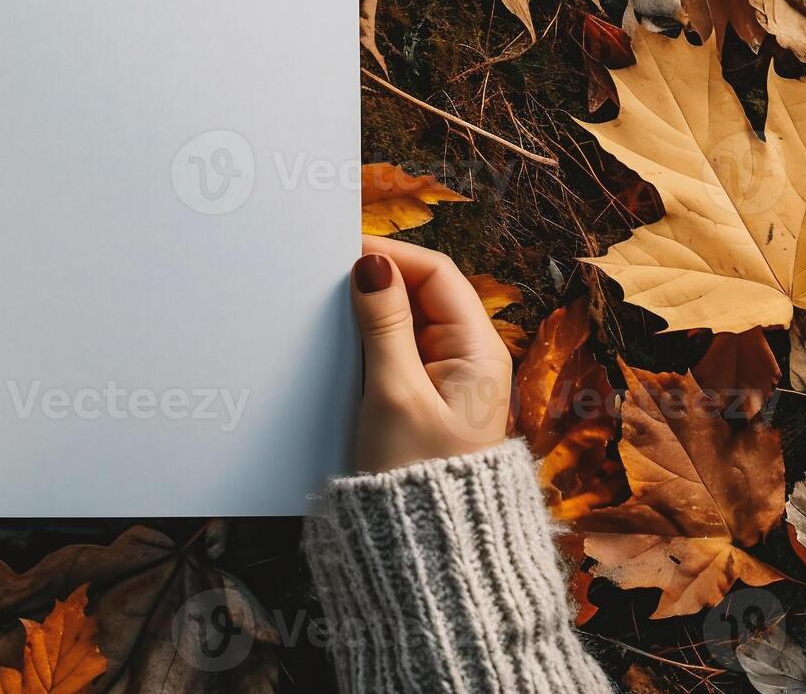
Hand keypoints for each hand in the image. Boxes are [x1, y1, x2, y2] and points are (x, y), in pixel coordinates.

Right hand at [348, 235, 511, 471]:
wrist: (426, 553)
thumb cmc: (417, 478)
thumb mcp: (394, 393)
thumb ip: (382, 325)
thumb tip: (371, 265)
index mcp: (478, 350)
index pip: (437, 274)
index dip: (392, 256)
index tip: (344, 252)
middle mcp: (469, 359)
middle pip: (422, 295)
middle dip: (378, 284)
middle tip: (327, 281)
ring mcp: (446, 381)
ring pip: (406, 324)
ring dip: (370, 316)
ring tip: (327, 314)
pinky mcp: (424, 401)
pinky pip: (397, 355)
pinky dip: (370, 344)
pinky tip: (339, 349)